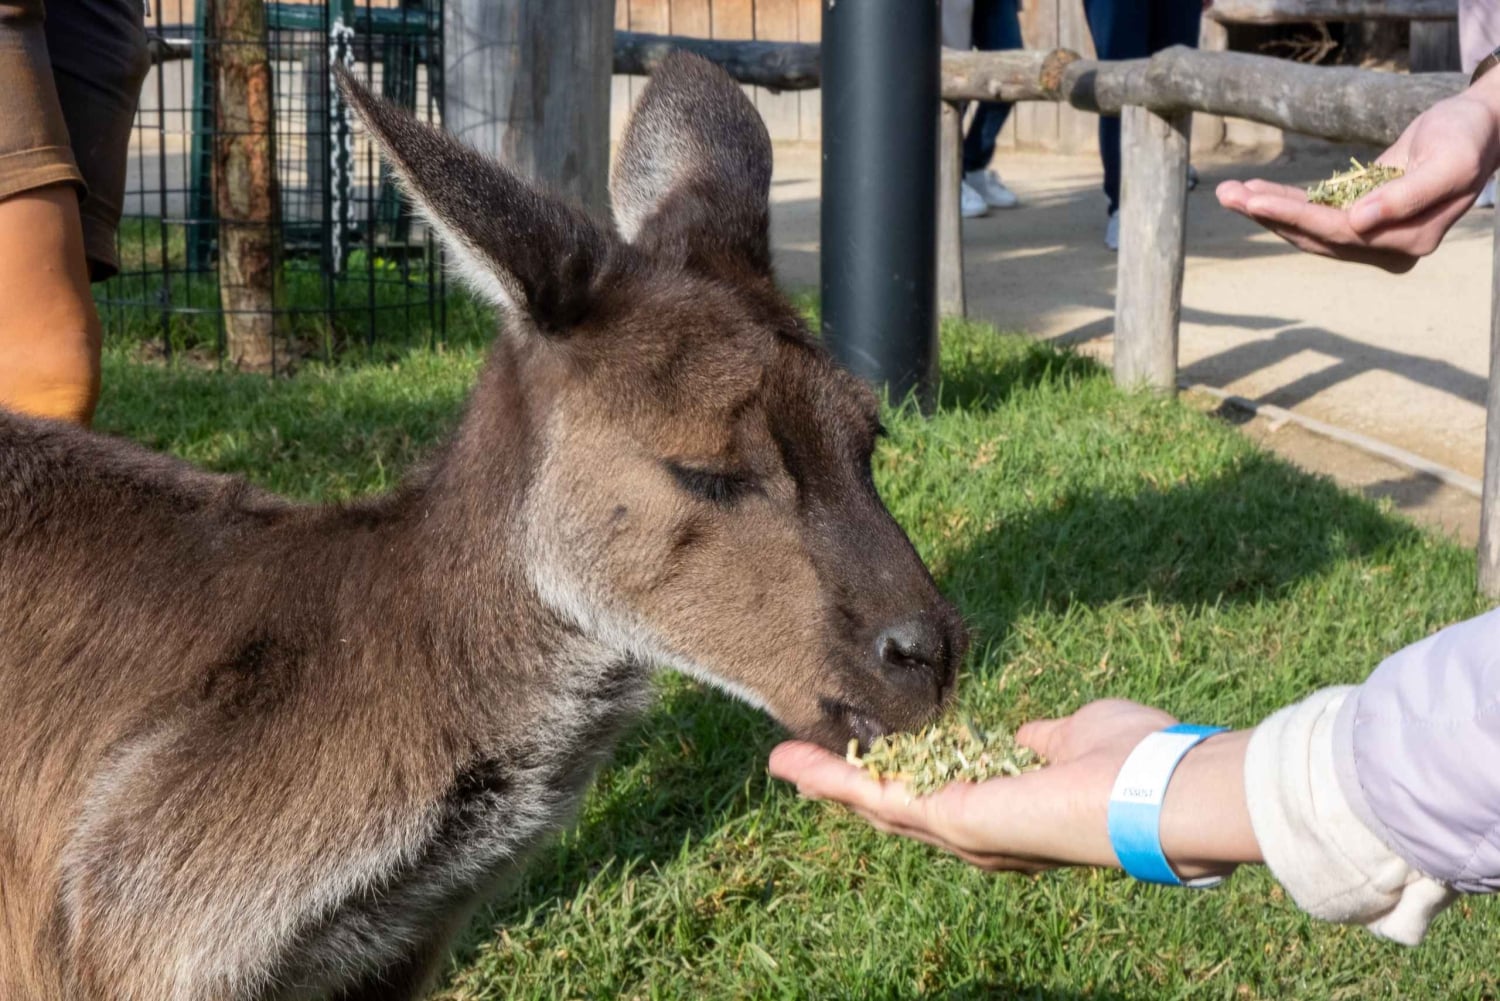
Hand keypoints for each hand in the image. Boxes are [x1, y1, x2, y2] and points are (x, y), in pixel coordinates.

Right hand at [768, 700, 1258, 876]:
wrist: (1159, 789)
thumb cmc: (1133, 758)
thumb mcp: (1074, 734)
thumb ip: (1041, 740)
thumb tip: (1027, 738)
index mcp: (1010, 808)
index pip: (939, 792)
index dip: (898, 772)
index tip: (866, 748)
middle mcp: (983, 832)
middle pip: (897, 808)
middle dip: (846, 784)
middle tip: (797, 763)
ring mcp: (966, 832)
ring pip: (881, 808)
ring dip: (830, 783)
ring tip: (785, 762)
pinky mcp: (955, 822)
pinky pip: (884, 801)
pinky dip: (839, 782)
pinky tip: (803, 765)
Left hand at [1216, 82, 1499, 272]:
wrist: (1477, 130)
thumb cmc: (1466, 139)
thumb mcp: (1449, 163)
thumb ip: (1408, 196)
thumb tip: (1360, 222)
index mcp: (1410, 241)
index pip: (1340, 233)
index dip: (1295, 217)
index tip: (1255, 202)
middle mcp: (1387, 248)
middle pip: (1316, 235)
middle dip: (1269, 215)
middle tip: (1226, 194)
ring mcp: (1373, 238)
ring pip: (1309, 229)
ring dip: (1267, 211)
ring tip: (1228, 192)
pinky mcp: (1360, 221)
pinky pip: (1315, 216)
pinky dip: (1283, 205)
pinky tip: (1252, 193)